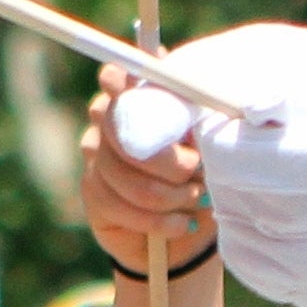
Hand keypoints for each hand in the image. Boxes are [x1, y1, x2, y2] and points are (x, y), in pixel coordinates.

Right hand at [76, 72, 222, 271]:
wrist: (190, 228)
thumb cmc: (207, 178)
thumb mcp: (213, 151)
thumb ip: (200, 127)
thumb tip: (200, 121)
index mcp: (139, 97)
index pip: (115, 77)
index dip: (121, 82)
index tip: (137, 88)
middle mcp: (109, 120)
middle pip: (121, 130)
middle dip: (169, 160)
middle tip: (199, 171)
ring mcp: (97, 155)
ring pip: (122, 173)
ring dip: (169, 195)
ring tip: (196, 201)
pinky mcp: (93, 190)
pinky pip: (116, 203)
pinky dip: (157, 220)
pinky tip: (181, 223)